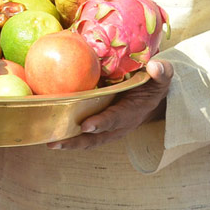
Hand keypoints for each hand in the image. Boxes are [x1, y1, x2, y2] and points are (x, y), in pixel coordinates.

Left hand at [48, 59, 173, 150]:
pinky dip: (68, 135)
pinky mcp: (100, 127)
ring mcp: (108, 129)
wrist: (152, 98)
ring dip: (68, 143)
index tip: (87, 125)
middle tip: (56, 142)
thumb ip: (161, 72)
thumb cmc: (154, 85)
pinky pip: (84, 134)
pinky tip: (49, 131)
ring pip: (87, 140)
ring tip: (49, 143)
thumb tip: (155, 66)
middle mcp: (118, 125)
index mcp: (132, 112)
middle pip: (96, 137)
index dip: (102, 123)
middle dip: (76, 141)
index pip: (116, 118)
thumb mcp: (161, 77)